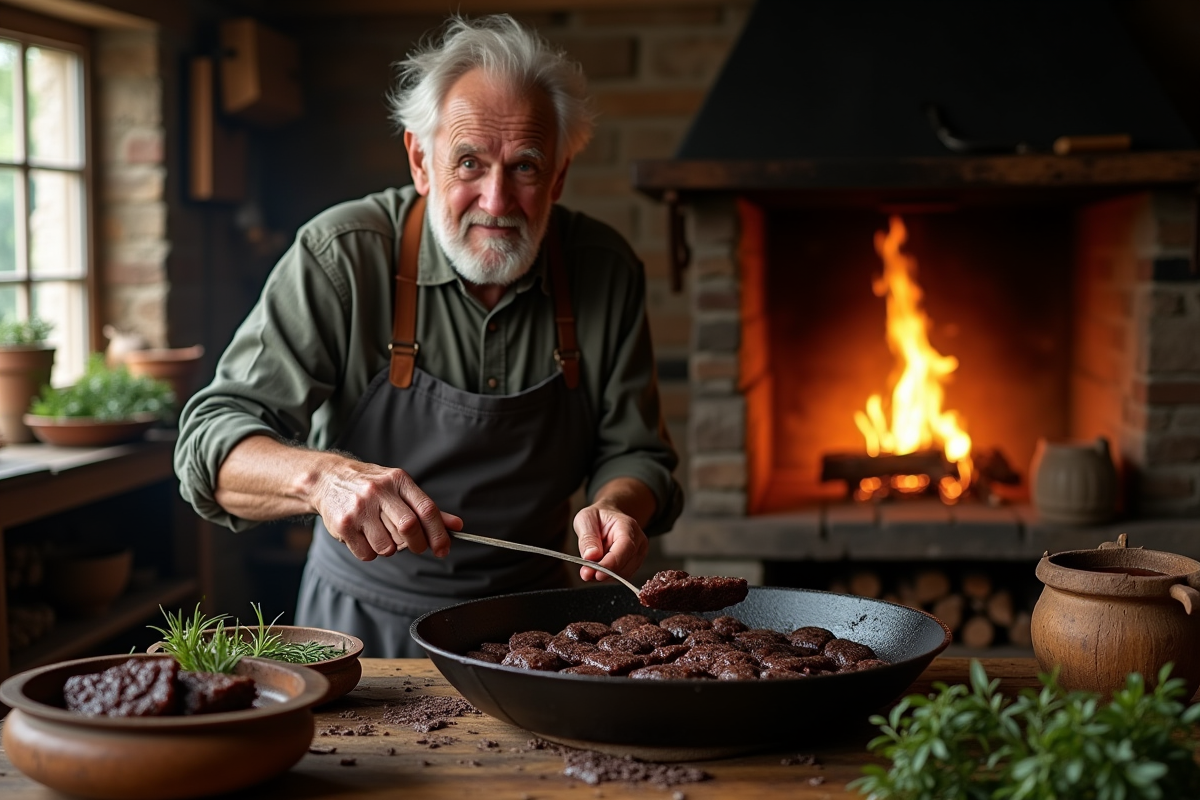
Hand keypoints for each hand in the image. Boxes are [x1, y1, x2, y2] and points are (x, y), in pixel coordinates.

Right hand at [312, 458, 461, 561]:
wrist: (328, 479)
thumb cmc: (372, 486)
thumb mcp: (399, 488)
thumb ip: (427, 508)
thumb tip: (457, 526)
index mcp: (398, 480)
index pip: (427, 509)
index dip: (439, 533)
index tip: (444, 549)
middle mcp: (379, 491)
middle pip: (409, 527)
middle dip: (417, 544)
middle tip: (416, 547)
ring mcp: (359, 508)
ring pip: (387, 546)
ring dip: (390, 549)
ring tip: (382, 535)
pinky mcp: (343, 525)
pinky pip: (367, 554)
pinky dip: (371, 553)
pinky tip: (365, 537)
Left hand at [572, 502, 648, 581]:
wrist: (607, 518)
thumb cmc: (597, 517)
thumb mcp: (585, 520)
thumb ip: (588, 538)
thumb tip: (591, 557)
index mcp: (628, 526)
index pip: (626, 548)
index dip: (611, 563)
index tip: (596, 573)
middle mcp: (638, 541)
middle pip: (625, 564)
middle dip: (604, 572)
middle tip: (585, 573)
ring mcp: (638, 554)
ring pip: (623, 574)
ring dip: (604, 576)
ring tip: (588, 568)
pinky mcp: (633, 565)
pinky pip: (621, 576)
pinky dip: (607, 577)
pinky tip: (597, 569)